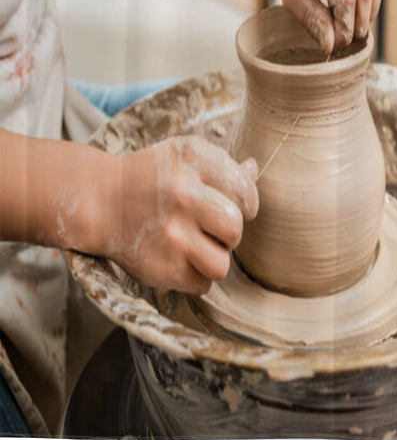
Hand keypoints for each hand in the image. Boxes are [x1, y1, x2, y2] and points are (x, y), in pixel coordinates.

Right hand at [105, 136, 258, 294]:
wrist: (100, 200)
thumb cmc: (151, 177)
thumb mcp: (184, 156)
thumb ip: (222, 165)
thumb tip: (253, 170)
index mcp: (192, 161)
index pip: (244, 189)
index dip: (246, 201)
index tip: (236, 204)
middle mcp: (182, 195)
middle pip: (235, 228)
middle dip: (229, 232)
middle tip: (211, 227)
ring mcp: (171, 234)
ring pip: (222, 264)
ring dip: (215, 257)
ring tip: (199, 245)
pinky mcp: (161, 267)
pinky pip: (203, 284)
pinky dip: (196, 275)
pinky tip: (181, 257)